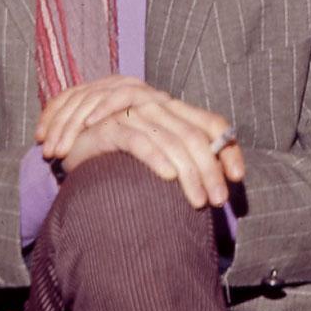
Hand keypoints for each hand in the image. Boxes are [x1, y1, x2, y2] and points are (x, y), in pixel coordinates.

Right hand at [37, 75, 244, 209]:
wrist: (72, 145)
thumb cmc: (119, 155)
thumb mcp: (157, 154)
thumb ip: (184, 161)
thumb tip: (221, 182)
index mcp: (174, 112)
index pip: (212, 124)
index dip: (228, 149)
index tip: (238, 177)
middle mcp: (158, 108)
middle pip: (196, 137)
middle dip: (211, 171)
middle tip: (219, 201)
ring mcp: (134, 114)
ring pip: (173, 141)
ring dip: (190, 174)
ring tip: (198, 202)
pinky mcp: (110, 126)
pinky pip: (139, 141)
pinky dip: (156, 159)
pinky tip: (168, 178)